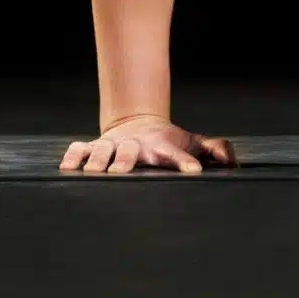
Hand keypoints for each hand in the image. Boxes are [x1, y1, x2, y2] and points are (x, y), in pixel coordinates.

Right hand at [59, 114, 238, 174]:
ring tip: (92, 174)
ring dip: (96, 161)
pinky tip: (66, 168)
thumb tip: (232, 160)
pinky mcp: (94, 145)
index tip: (192, 171)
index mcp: (161, 146)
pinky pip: (79, 149)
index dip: (184, 161)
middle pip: (130, 152)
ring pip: (102, 150)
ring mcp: (113, 144)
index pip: (174, 153)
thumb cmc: (168, 140)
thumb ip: (214, 149)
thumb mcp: (192, 142)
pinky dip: (72, 156)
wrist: (139, 123)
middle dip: (125, 162)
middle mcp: (135, 145)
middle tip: (120, 174)